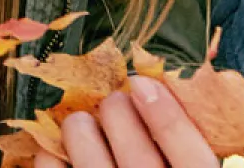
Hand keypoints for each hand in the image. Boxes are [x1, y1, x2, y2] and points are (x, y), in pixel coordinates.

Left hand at [57, 77, 219, 167]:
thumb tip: (154, 99)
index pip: (193, 161)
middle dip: (119, 115)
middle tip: (114, 101)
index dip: (169, 117)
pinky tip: (53, 154)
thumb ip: (183, 157)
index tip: (144, 85)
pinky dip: (50, 164)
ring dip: (81, 134)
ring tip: (80, 123)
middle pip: (139, 159)